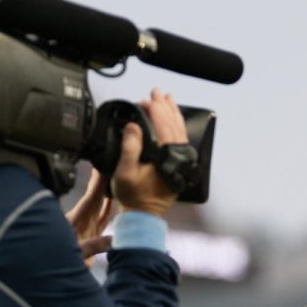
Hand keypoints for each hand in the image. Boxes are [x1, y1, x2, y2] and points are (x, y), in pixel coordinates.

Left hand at [65, 169, 114, 262]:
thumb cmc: (56, 258)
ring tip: (118, 179)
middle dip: (105, 182)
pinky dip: (109, 209)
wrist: (47, 271)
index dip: (99, 182)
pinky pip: (102, 218)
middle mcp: (84, 219)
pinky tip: (114, 202)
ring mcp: (87, 226)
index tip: (105, 166)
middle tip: (114, 165)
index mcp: (79, 219)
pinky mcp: (90, 235)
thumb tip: (113, 239)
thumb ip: (93, 246)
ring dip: (109, 193)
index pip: (92, 196)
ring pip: (101, 206)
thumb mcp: (75, 252)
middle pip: (97, 197)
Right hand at [112, 88, 187, 217]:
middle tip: (157, 92)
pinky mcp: (179, 164)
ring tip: (168, 99)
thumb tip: (133, 126)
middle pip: (174, 126)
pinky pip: (180, 140)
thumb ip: (130, 148)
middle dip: (165, 107)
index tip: (149, 97)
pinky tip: (172, 119)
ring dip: (173, 114)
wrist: (144, 215)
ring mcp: (180, 161)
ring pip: (180, 131)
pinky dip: (176, 126)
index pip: (163, 127)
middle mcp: (177, 158)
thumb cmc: (133, 195)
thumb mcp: (125, 172)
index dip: (156, 110)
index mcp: (166, 158)